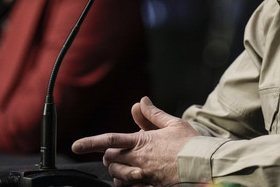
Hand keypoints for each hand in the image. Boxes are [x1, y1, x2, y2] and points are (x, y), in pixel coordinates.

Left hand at [72, 96, 198, 186]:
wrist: (205, 166)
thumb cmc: (191, 144)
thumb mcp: (172, 123)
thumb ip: (153, 114)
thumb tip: (141, 101)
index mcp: (141, 142)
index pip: (109, 141)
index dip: (89, 143)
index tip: (75, 146)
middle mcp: (139, 160)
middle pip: (110, 159)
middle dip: (108, 157)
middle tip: (114, 154)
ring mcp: (144, 176)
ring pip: (117, 176)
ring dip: (116, 171)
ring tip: (123, 167)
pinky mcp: (151, 186)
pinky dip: (127, 184)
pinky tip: (132, 179)